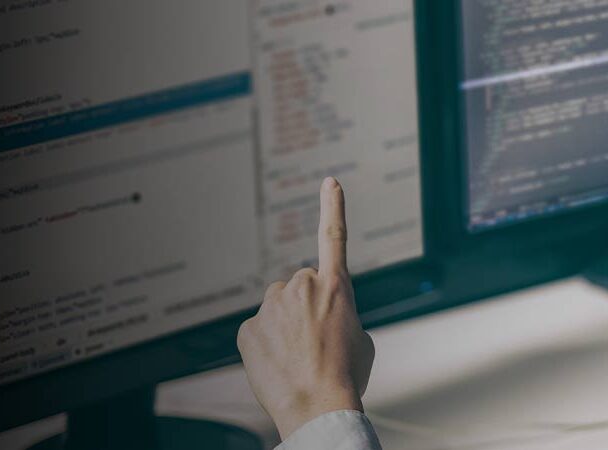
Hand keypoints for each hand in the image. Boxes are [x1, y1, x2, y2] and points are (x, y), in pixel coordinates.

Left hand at [237, 178, 376, 438]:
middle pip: (301, 287)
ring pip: (278, 307)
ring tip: (299, 356)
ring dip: (286, 325)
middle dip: (307, 307)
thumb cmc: (346, 376)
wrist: (318, 405)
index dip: (333, 207)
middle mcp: (302, 287)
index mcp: (337, 287)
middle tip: (317, 341)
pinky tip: (280, 363)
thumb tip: (317, 319)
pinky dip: (267, 343)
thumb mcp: (359, 338)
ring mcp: (271, 306)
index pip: (334, 237)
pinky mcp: (248, 328)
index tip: (330, 182)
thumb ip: (339, 314)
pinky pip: (258, 329)